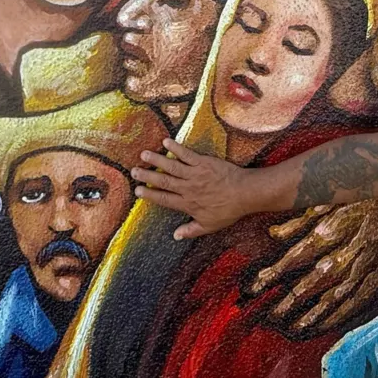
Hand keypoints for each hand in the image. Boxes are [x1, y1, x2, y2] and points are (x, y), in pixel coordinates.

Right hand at [131, 138, 258, 238]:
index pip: (164, 199)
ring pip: (171, 166)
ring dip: (157, 160)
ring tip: (144, 154)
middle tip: (133, 171)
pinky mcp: (203, 162)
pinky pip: (186, 154)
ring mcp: (195, 174)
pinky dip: (176, 148)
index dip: (150, 195)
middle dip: (147, 176)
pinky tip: (166, 142)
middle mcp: (188, 188)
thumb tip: (175, 236)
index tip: (138, 191)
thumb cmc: (228, 210)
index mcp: (187, 204)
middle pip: (163, 181)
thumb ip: (190, 230)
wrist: (244, 194)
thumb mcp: (209, 226)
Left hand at [250, 198, 377, 334]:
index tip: (257, 286)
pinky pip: (360, 302)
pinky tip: (323, 325)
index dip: (277, 271)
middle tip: (273, 315)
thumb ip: (300, 219)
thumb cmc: (358, 201)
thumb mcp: (328, 201)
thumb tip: (273, 235)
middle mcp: (353, 249)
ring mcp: (370, 266)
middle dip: (293, 299)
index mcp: (337, 227)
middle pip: (319, 279)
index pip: (300, 254)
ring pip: (339, 295)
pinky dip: (340, 317)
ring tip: (294, 327)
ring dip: (315, 314)